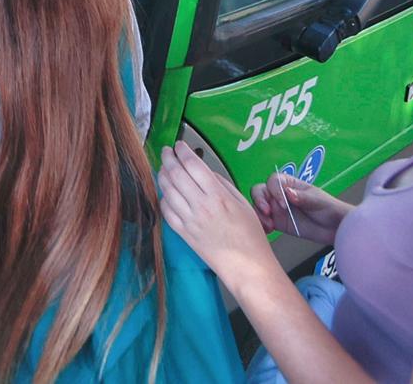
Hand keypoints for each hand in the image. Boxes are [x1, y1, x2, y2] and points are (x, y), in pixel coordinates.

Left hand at [157, 142, 283, 294]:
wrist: (246, 266)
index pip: (193, 165)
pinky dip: (163, 198)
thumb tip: (206, 172)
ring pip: (167, 190)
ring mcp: (189, 220)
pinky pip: (166, 211)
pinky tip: (166, 193)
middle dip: (168, 158)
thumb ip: (222, 184)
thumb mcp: (242, 203)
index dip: (183, 151)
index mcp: (218, 196)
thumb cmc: (250, 236)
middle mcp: (201, 206)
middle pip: (176, 174)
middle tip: (167, 151)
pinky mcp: (183, 233)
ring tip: (164, 168)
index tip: (179, 145)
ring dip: (163, 175)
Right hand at [252, 172, 352, 245]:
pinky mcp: (277, 222)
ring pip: (258, 206)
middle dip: (259, 200)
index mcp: (289, 184)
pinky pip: (263, 221)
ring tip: (269, 225)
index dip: (275, 191)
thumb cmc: (329, 209)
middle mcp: (280, 194)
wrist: (335, 228)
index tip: (283, 203)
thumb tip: (288, 192)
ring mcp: (277, 208)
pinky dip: (261, 224)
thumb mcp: (318, 201)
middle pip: (260, 191)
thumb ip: (302, 197)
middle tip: (268, 212)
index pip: (273, 181)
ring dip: (259, 214)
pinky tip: (268, 230)